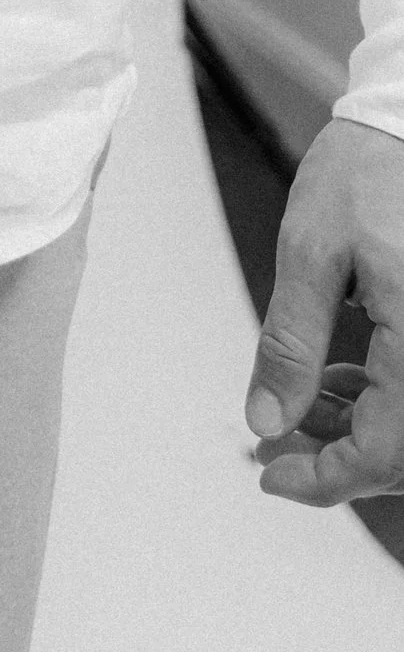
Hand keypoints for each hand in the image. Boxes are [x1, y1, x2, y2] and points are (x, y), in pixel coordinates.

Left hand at [245, 117, 403, 504]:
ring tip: (296, 410)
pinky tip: (334, 383)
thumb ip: (291, 343)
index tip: (272, 475)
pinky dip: (378, 399)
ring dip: (357, 432)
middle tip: (274, 446)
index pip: (384, 453)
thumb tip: (267, 421)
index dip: (327, 480)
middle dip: (338, 460)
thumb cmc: (366, 170)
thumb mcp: (310, 251)